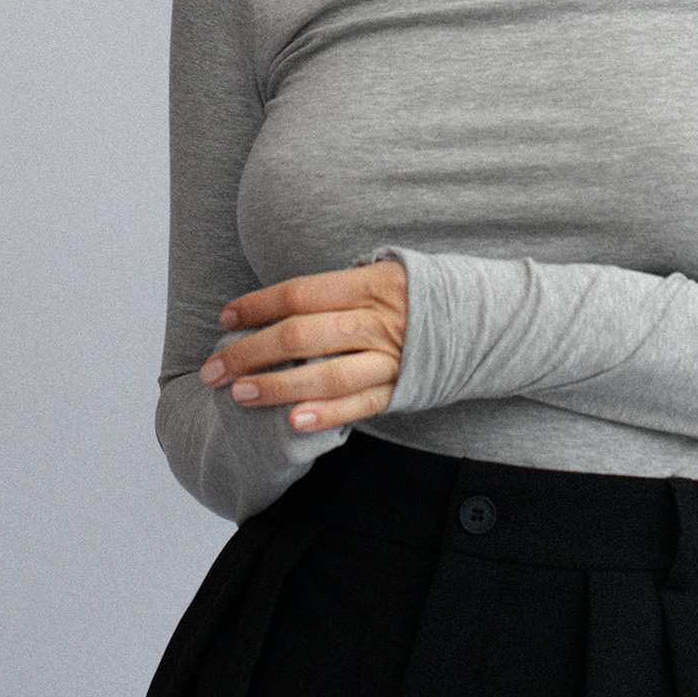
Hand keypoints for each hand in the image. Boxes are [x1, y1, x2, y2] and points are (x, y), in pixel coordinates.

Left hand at [199, 260, 407, 432]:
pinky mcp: (401, 389)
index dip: (257, 305)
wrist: (483, 322)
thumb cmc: (418, 297)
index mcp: (370, 284)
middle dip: (249, 352)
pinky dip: (326, 415)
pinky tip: (293, 421)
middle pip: (300, 335)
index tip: (225, 317)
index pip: (300, 293)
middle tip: (214, 369)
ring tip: (240, 394)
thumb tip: (281, 302)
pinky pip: (359, 405)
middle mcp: (378, 320)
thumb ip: (339, 288)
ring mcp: (391, 358)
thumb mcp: (384, 274)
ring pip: (325, 374)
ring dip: (277, 386)